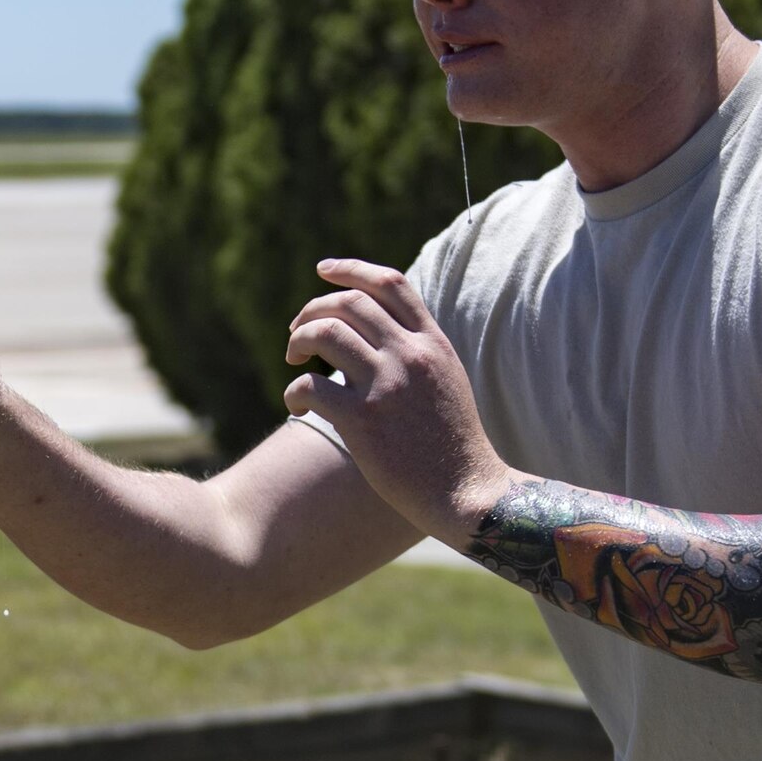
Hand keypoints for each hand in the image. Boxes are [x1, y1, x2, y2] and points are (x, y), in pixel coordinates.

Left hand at [282, 258, 509, 543]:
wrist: (467, 491)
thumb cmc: (452, 442)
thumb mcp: (446, 379)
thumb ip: (416, 350)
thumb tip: (376, 329)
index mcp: (431, 343)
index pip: (388, 283)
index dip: (350, 269)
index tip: (323, 270)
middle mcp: (409, 355)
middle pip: (348, 303)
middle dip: (313, 309)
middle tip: (297, 333)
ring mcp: (386, 386)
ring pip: (324, 333)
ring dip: (298, 341)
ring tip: (294, 361)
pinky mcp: (363, 421)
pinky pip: (311, 386)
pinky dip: (294, 391)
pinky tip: (299, 407)